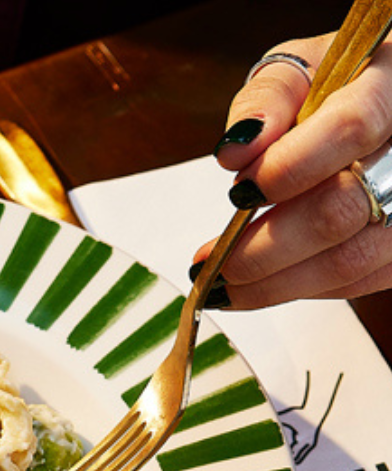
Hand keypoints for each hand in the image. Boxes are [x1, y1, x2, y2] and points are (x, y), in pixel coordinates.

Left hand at [193, 32, 391, 308]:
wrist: (382, 107)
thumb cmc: (335, 86)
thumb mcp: (298, 70)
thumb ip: (266, 101)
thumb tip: (234, 151)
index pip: (352, 128)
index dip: (289, 168)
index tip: (238, 194)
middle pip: (344, 210)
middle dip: (262, 248)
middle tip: (208, 263)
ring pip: (350, 260)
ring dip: (272, 283)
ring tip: (221, 283)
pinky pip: (357, 282)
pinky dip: (301, 287)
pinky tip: (264, 282)